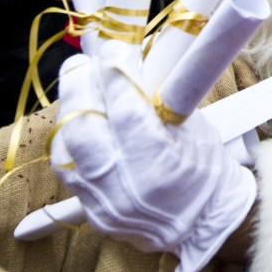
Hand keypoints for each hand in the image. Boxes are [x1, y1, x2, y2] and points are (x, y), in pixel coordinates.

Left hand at [51, 50, 256, 271]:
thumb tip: (133, 59)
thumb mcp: (192, 127)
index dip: (114, 71)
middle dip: (79, 85)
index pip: (125, 108)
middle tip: (86, 63)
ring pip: (65, 146)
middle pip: (82, 126)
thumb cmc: (205, 169)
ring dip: (70, 109)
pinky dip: (69, 137)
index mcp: (159, 163)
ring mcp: (102, 202)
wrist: (205, 223)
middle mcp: (124, 186)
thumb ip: (159, 97)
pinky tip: (77, 119)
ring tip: (80, 87)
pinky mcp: (90, 211)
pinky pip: (66, 167)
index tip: (114, 48)